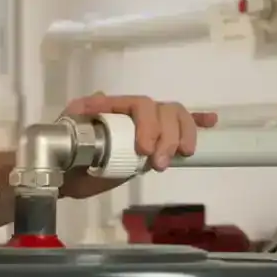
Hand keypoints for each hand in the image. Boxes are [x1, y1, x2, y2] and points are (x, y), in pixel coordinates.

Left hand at [60, 93, 217, 196]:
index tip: (143, 151)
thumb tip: (97, 98)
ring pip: (176, 118)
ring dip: (182, 136)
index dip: (149, 125)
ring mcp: (147, 127)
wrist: (64, 178)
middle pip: (165, 112)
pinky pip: (180, 125)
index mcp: (116, 106)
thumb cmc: (65, 156)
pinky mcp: (154, 143)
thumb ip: (78, 116)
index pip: (142, 105)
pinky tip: (212, 122)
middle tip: (158, 165)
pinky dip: (197, 121)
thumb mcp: (66, 133)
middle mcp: (135, 113)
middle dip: (167, 137)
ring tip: (178, 159)